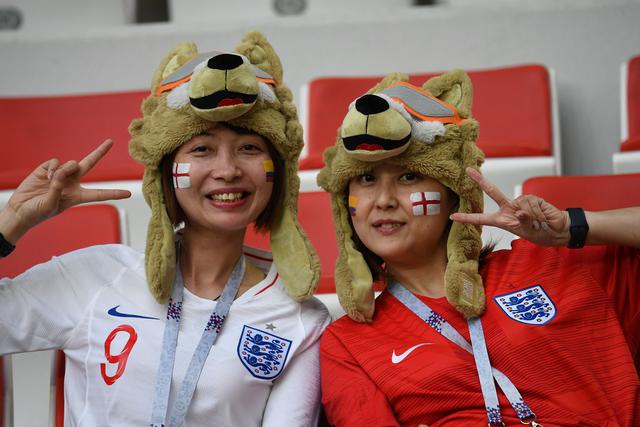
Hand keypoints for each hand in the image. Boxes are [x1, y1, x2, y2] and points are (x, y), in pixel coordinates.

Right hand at [1, 139, 130, 242]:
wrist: (19, 210)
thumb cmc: (38, 212)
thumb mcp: (52, 204)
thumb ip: (59, 187)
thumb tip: (62, 170)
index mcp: (78, 196)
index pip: (100, 193)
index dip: (114, 193)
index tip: (129, 194)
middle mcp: (72, 183)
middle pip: (89, 164)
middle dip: (100, 152)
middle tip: (111, 141)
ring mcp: (60, 174)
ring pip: (70, 164)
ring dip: (65, 171)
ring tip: (54, 181)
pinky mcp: (47, 169)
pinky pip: (56, 162)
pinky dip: (53, 169)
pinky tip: (47, 176)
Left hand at [450, 168, 569, 246]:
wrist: (557, 230)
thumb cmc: (540, 232)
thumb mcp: (528, 232)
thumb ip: (523, 222)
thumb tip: (520, 211)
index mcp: (502, 220)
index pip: (481, 218)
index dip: (467, 218)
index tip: (454, 216)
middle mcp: (508, 208)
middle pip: (492, 192)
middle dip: (480, 180)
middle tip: (468, 170)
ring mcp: (520, 202)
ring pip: (521, 205)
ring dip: (532, 217)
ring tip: (538, 223)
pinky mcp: (532, 197)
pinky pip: (532, 204)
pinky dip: (539, 213)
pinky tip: (542, 217)